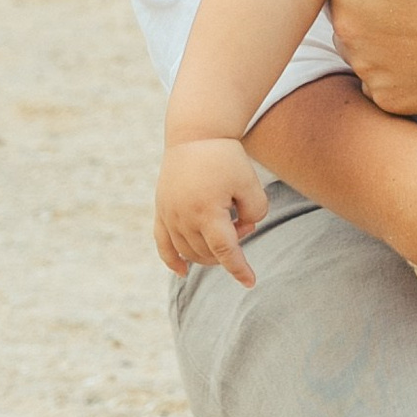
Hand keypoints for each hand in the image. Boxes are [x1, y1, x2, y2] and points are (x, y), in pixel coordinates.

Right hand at [155, 137, 271, 286]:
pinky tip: (183, 272)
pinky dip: (173, 260)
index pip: (224, 251)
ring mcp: (169, 216)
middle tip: (244, 221)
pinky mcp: (161, 211)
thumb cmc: (225, 157)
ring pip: (189, 251)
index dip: (238, 268)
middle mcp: (183, 218)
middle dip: (230, 246)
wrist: (194, 134)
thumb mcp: (250, 182)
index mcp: (206, 211)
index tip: (250, 282)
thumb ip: (255, 212)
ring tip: (227, 222)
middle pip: (209, 251)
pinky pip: (163, 245)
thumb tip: (242, 230)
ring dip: (211, 248)